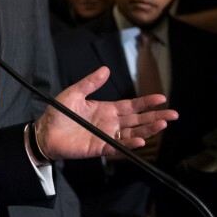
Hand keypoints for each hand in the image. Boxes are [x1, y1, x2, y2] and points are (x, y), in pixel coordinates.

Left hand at [36, 66, 178, 159]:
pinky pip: (117, 146)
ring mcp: (106, 136)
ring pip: (132, 133)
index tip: (162, 98)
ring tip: (162, 125)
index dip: (146, 102)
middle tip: (173, 114)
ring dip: (148, 130)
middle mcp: (110, 123)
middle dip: (156, 117)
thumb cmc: (58, 113)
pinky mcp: (99, 148)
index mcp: (106, 109)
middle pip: (138, 120)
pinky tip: (140, 140)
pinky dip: (129, 144)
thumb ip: (90, 83)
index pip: (131, 106)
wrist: (44, 131)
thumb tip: (105, 69)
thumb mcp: (73, 93)